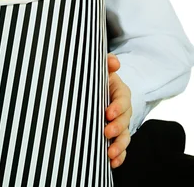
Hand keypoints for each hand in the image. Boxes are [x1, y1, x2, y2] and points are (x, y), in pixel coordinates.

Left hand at [104, 54, 131, 168]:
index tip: (108, 113)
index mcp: (121, 93)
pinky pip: (121, 148)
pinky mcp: (117, 135)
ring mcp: (121, 124)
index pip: (123, 100)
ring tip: (110, 154)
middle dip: (117, 128)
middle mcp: (123, 110)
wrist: (100, 89)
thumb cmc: (101, 78)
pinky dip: (119, 156)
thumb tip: (113, 61)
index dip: (117, 107)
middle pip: (125, 120)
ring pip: (124, 137)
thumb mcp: (104, 69)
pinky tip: (112, 163)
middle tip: (106, 131)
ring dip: (119, 146)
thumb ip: (108, 63)